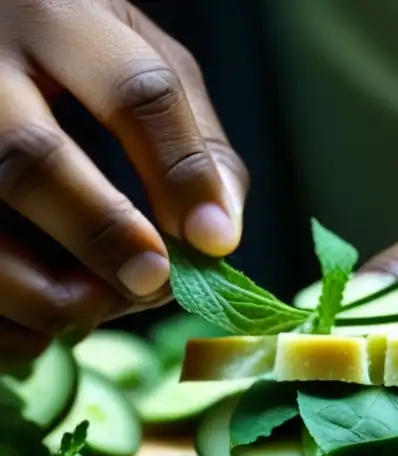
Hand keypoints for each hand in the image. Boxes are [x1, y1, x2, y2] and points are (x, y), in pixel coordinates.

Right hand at [0, 0, 247, 360]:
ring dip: (44, 293)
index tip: (214, 242)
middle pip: (30, 160)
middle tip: (152, 282)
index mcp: (60, 18)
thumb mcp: (139, 56)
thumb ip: (192, 136)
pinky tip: (45, 325)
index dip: (181, 176)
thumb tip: (219, 234)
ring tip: (97, 307)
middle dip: (102, 236)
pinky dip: (6, 323)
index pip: (136, 93)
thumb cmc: (72, 49)